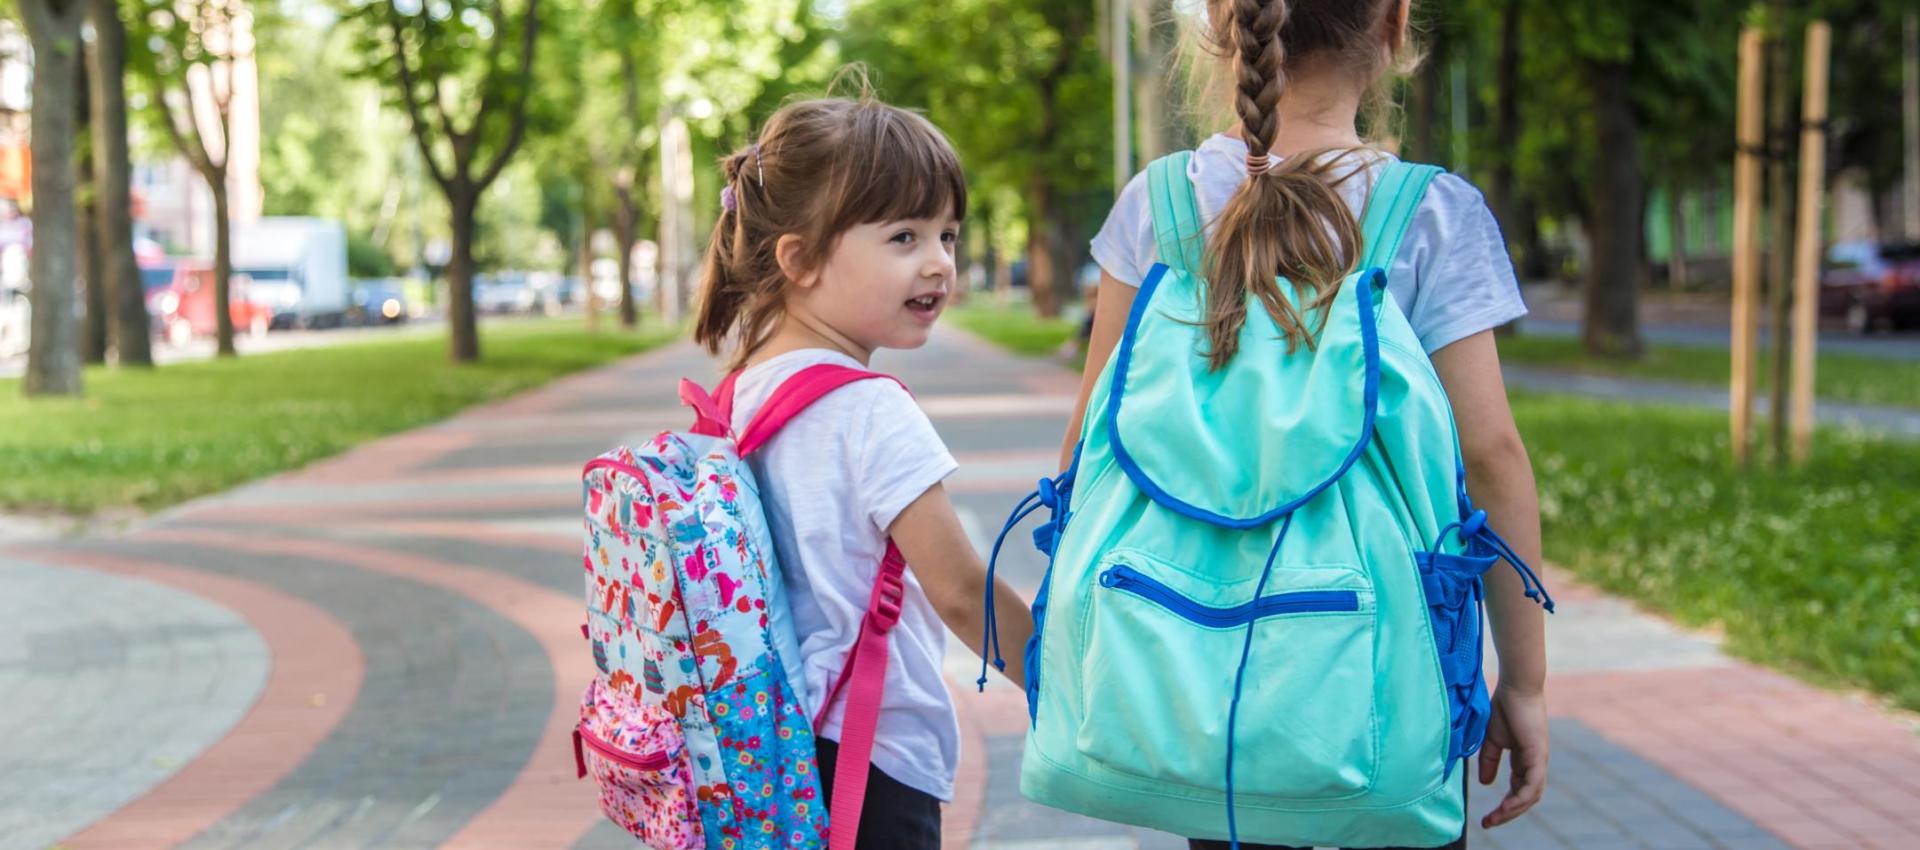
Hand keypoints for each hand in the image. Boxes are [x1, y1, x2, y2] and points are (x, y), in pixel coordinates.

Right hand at [1477, 684, 1548, 828]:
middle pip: (1526, 798)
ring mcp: (1539, 760)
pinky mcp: (1538, 755)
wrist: (1515, 687)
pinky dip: (1521, 798)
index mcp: (1524, 760)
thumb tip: (1486, 783)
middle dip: (1507, 814)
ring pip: (1531, 795)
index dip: (1503, 805)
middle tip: (1488, 823)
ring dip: (1513, 810)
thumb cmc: (1504, 707)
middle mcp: (1534, 764)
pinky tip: (1508, 806)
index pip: (1517, 790)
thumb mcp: (1491, 740)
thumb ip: (1488, 761)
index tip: (1486, 817)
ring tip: (1495, 818)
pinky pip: (1533, 784)